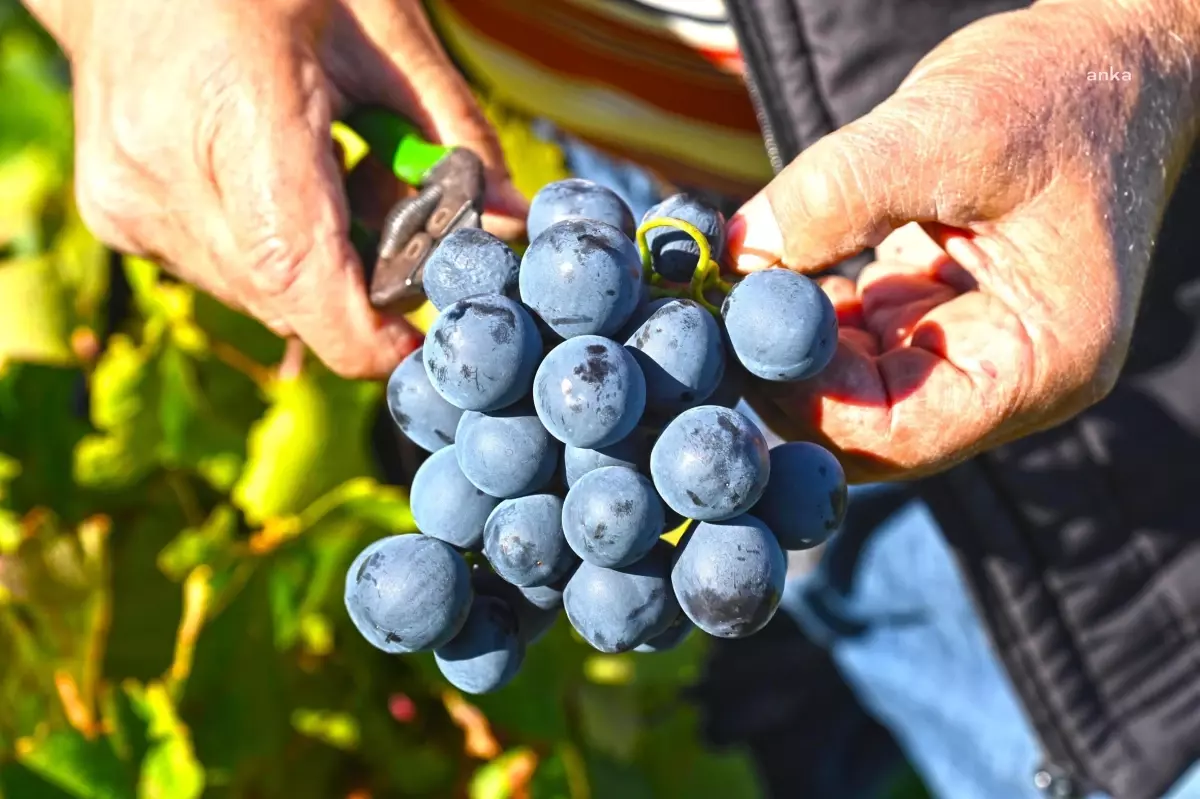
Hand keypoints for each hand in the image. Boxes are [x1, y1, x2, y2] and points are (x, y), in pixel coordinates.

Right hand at [27, 0, 526, 377]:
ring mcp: (128, 202)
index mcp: (235, 108)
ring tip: (327, 173)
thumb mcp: (384, 29)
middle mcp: (161, 171)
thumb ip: (455, 130)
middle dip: (361, 285)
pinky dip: (270, 251)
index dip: (367, 334)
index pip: (298, 272)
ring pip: (258, 297)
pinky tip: (272, 181)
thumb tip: (514, 222)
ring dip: (317, 266)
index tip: (421, 345)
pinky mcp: (116, 220)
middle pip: (289, 299)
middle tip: (392, 208)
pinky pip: (222, 275)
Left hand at [725, 0, 1199, 481]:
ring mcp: (967, 352)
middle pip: (868, 430)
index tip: (739, 337)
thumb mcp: (950, 130)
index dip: (809, 402)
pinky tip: (771, 272)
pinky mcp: (934, 319)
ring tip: (734, 289)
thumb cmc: (1057, 91)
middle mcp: (1007, 378)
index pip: (903, 433)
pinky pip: (852, 346)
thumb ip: (839, 195)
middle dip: (788, 381)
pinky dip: (806, 315)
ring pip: (850, 393)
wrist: (1108, 63)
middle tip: (717, 321)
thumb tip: (738, 255)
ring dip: (788, 348)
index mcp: (1041, 363)